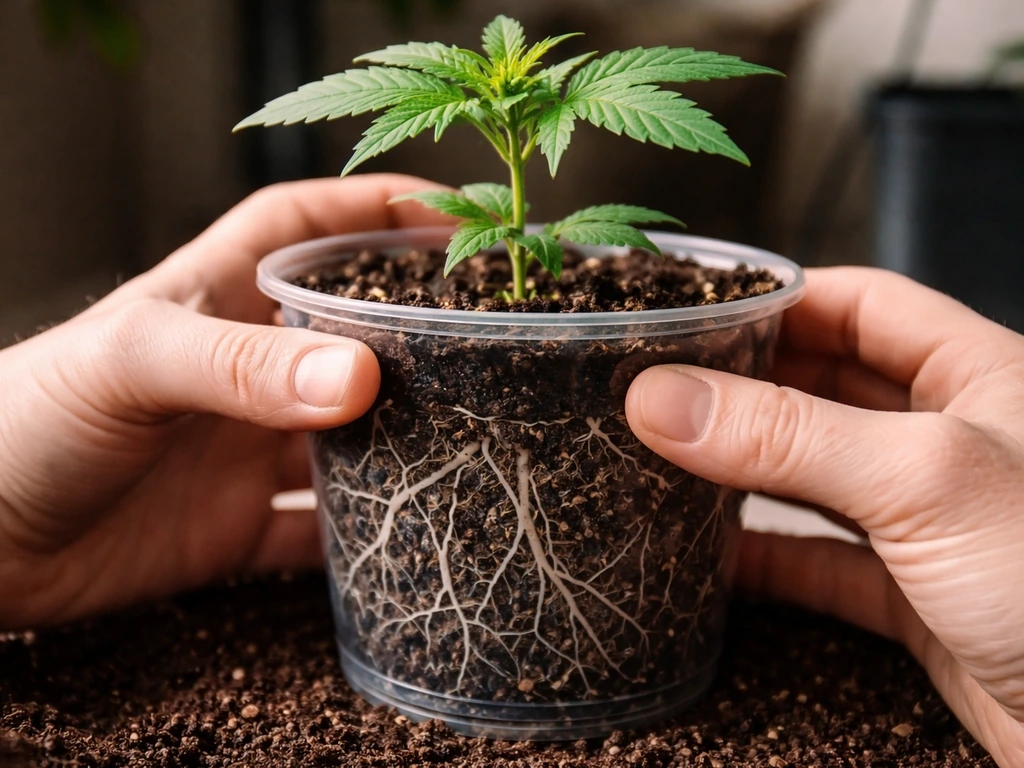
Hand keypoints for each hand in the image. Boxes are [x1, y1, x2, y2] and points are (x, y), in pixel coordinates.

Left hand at [0, 174, 446, 627]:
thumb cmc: (25, 418)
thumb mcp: (131, 367)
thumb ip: (240, 368)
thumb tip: (360, 378)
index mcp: (214, 300)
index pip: (304, 225)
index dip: (377, 208)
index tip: (456, 214)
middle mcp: (242, 370)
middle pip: (350, 334)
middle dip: (418, 329)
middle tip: (492, 335)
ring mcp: (244, 448)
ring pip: (351, 436)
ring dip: (407, 439)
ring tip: (480, 437)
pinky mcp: (237, 526)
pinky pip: (322, 529)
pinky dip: (368, 538)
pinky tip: (416, 540)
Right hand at [625, 268, 1023, 766]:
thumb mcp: (925, 479)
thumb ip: (790, 435)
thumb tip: (665, 399)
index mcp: (979, 376)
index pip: (862, 305)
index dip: (781, 299)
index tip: (697, 310)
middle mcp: (953, 442)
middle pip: (828, 386)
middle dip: (748, 384)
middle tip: (664, 387)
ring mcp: (933, 523)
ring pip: (819, 475)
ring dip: (748, 470)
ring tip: (670, 459)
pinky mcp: (919, 600)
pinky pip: (822, 563)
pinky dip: (765, 558)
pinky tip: (713, 559)